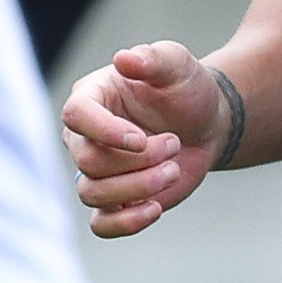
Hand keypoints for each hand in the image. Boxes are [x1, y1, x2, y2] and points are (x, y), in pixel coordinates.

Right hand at [60, 41, 235, 237]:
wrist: (205, 123)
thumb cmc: (185, 89)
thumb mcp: (177, 64)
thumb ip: (153, 58)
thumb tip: (124, 59)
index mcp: (91, 97)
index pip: (76, 116)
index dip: (105, 132)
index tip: (141, 139)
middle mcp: (84, 136)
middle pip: (88, 160)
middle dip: (137, 160)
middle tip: (174, 143)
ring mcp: (97, 171)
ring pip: (93, 193)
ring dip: (138, 187)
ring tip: (173, 170)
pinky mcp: (114, 199)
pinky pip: (101, 224)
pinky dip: (125, 223)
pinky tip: (155, 208)